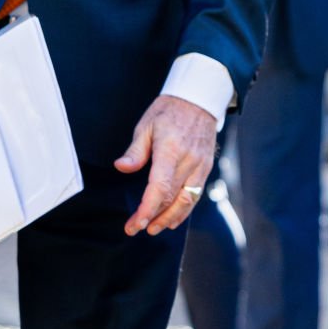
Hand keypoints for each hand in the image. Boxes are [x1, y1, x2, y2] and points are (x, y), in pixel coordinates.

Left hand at [113, 95, 217, 236]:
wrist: (199, 100)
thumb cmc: (169, 111)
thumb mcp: (145, 125)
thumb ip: (135, 151)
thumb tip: (121, 167)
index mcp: (170, 149)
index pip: (159, 187)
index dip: (147, 209)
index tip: (135, 223)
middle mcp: (188, 161)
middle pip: (171, 198)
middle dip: (153, 217)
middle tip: (135, 228)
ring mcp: (200, 166)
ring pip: (186, 201)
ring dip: (170, 218)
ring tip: (153, 228)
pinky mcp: (206, 168)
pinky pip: (196, 194)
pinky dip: (184, 210)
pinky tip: (172, 218)